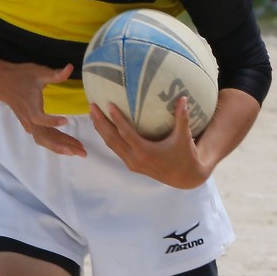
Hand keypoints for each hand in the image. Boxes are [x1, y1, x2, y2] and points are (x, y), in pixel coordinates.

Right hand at [0, 61, 86, 155]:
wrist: (3, 83)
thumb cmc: (21, 76)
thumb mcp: (38, 72)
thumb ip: (55, 74)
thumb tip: (70, 68)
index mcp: (31, 108)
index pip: (40, 118)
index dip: (52, 121)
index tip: (66, 120)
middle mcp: (30, 120)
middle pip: (46, 137)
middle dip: (64, 145)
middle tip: (82, 151)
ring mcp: (30, 125)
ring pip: (46, 140)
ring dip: (62, 147)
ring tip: (79, 151)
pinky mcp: (31, 126)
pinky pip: (44, 138)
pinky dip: (56, 144)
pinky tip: (69, 146)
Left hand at [89, 96, 211, 188]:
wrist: (184, 177)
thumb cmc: (184, 155)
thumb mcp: (184, 137)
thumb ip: (182, 117)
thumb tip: (183, 97)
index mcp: (146, 152)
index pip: (126, 133)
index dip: (116, 119)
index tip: (108, 104)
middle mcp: (135, 159)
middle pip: (112, 138)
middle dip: (100, 122)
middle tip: (92, 106)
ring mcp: (131, 163)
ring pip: (111, 145)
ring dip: (101, 129)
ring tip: (93, 113)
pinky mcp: (131, 164)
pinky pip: (115, 149)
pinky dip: (107, 137)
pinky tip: (103, 126)